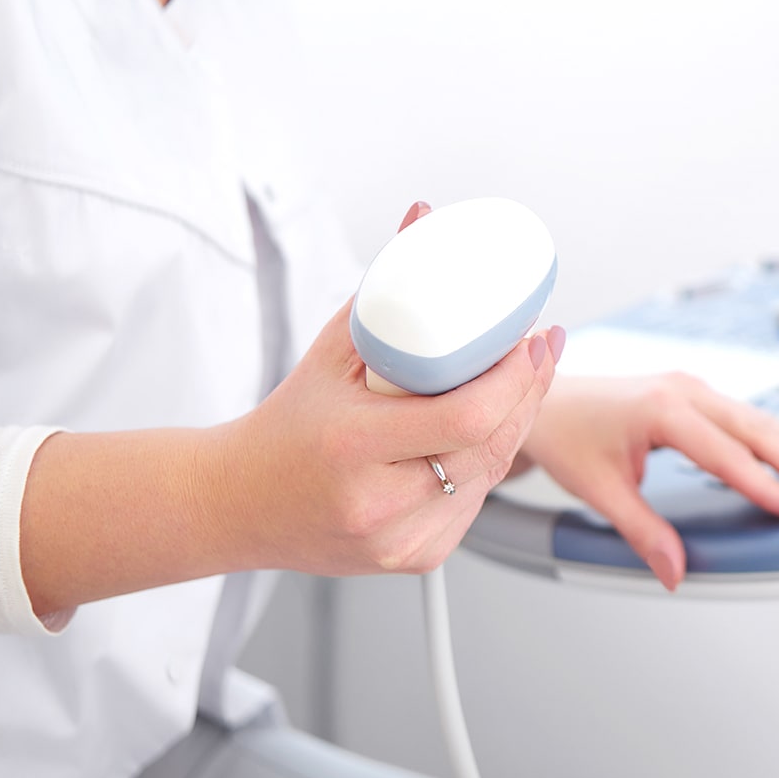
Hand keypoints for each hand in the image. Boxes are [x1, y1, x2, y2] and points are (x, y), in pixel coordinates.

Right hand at [210, 201, 560, 576]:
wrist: (237, 506)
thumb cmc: (285, 426)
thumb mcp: (329, 351)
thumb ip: (385, 289)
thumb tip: (423, 219)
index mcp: (354, 448)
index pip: (467, 419)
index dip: (515, 379)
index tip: (531, 340)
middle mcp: (379, 503)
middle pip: (492, 446)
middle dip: (529, 391)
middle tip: (541, 347)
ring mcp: (400, 540)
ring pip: (491, 475)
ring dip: (516, 423)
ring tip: (524, 377)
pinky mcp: (416, 558)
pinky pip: (475, 501)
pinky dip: (488, 462)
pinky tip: (491, 428)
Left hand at [516, 372, 778, 589]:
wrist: (544, 396)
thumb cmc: (566, 434)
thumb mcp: (598, 489)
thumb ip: (641, 531)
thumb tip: (675, 571)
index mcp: (662, 409)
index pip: (728, 456)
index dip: (770, 486)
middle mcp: (685, 391)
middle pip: (760, 429)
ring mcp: (694, 388)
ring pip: (760, 420)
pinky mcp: (697, 394)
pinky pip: (747, 418)